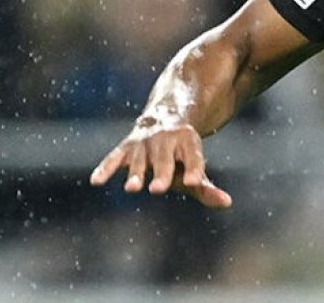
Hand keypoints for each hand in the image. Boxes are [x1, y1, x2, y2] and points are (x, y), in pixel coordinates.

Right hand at [89, 119, 232, 207]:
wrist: (162, 120)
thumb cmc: (180, 155)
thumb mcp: (194, 166)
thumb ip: (206, 187)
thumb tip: (227, 202)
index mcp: (188, 142)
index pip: (193, 157)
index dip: (193, 169)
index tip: (194, 182)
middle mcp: (166, 141)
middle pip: (165, 160)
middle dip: (161, 173)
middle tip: (158, 189)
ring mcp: (144, 143)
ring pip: (139, 160)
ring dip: (135, 173)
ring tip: (132, 188)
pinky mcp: (125, 148)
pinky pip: (113, 158)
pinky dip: (105, 168)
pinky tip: (96, 181)